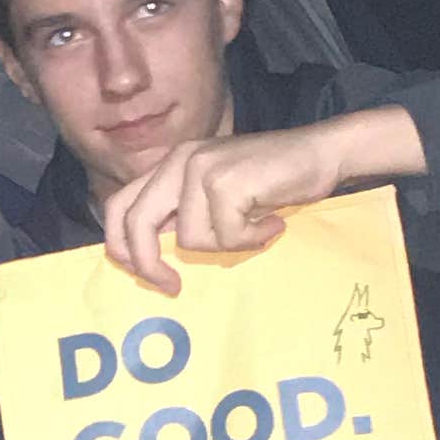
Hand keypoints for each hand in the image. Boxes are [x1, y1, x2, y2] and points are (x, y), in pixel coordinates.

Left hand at [95, 105, 420, 291]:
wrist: (320, 153)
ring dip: (228, 245)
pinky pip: (227, 235)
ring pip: (192, 238)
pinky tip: (271, 222)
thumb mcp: (216, 195)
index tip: (143, 274)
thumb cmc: (272, 181)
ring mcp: (201, 167)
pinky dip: (252, 239)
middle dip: (148, 264)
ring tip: (256, 228)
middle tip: (172, 287)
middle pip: (136, 223)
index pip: (119, 206)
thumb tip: (150, 257)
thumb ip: (184, 214)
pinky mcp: (226, 181)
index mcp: (170, 165)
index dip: (121, 246)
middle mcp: (178, 161)